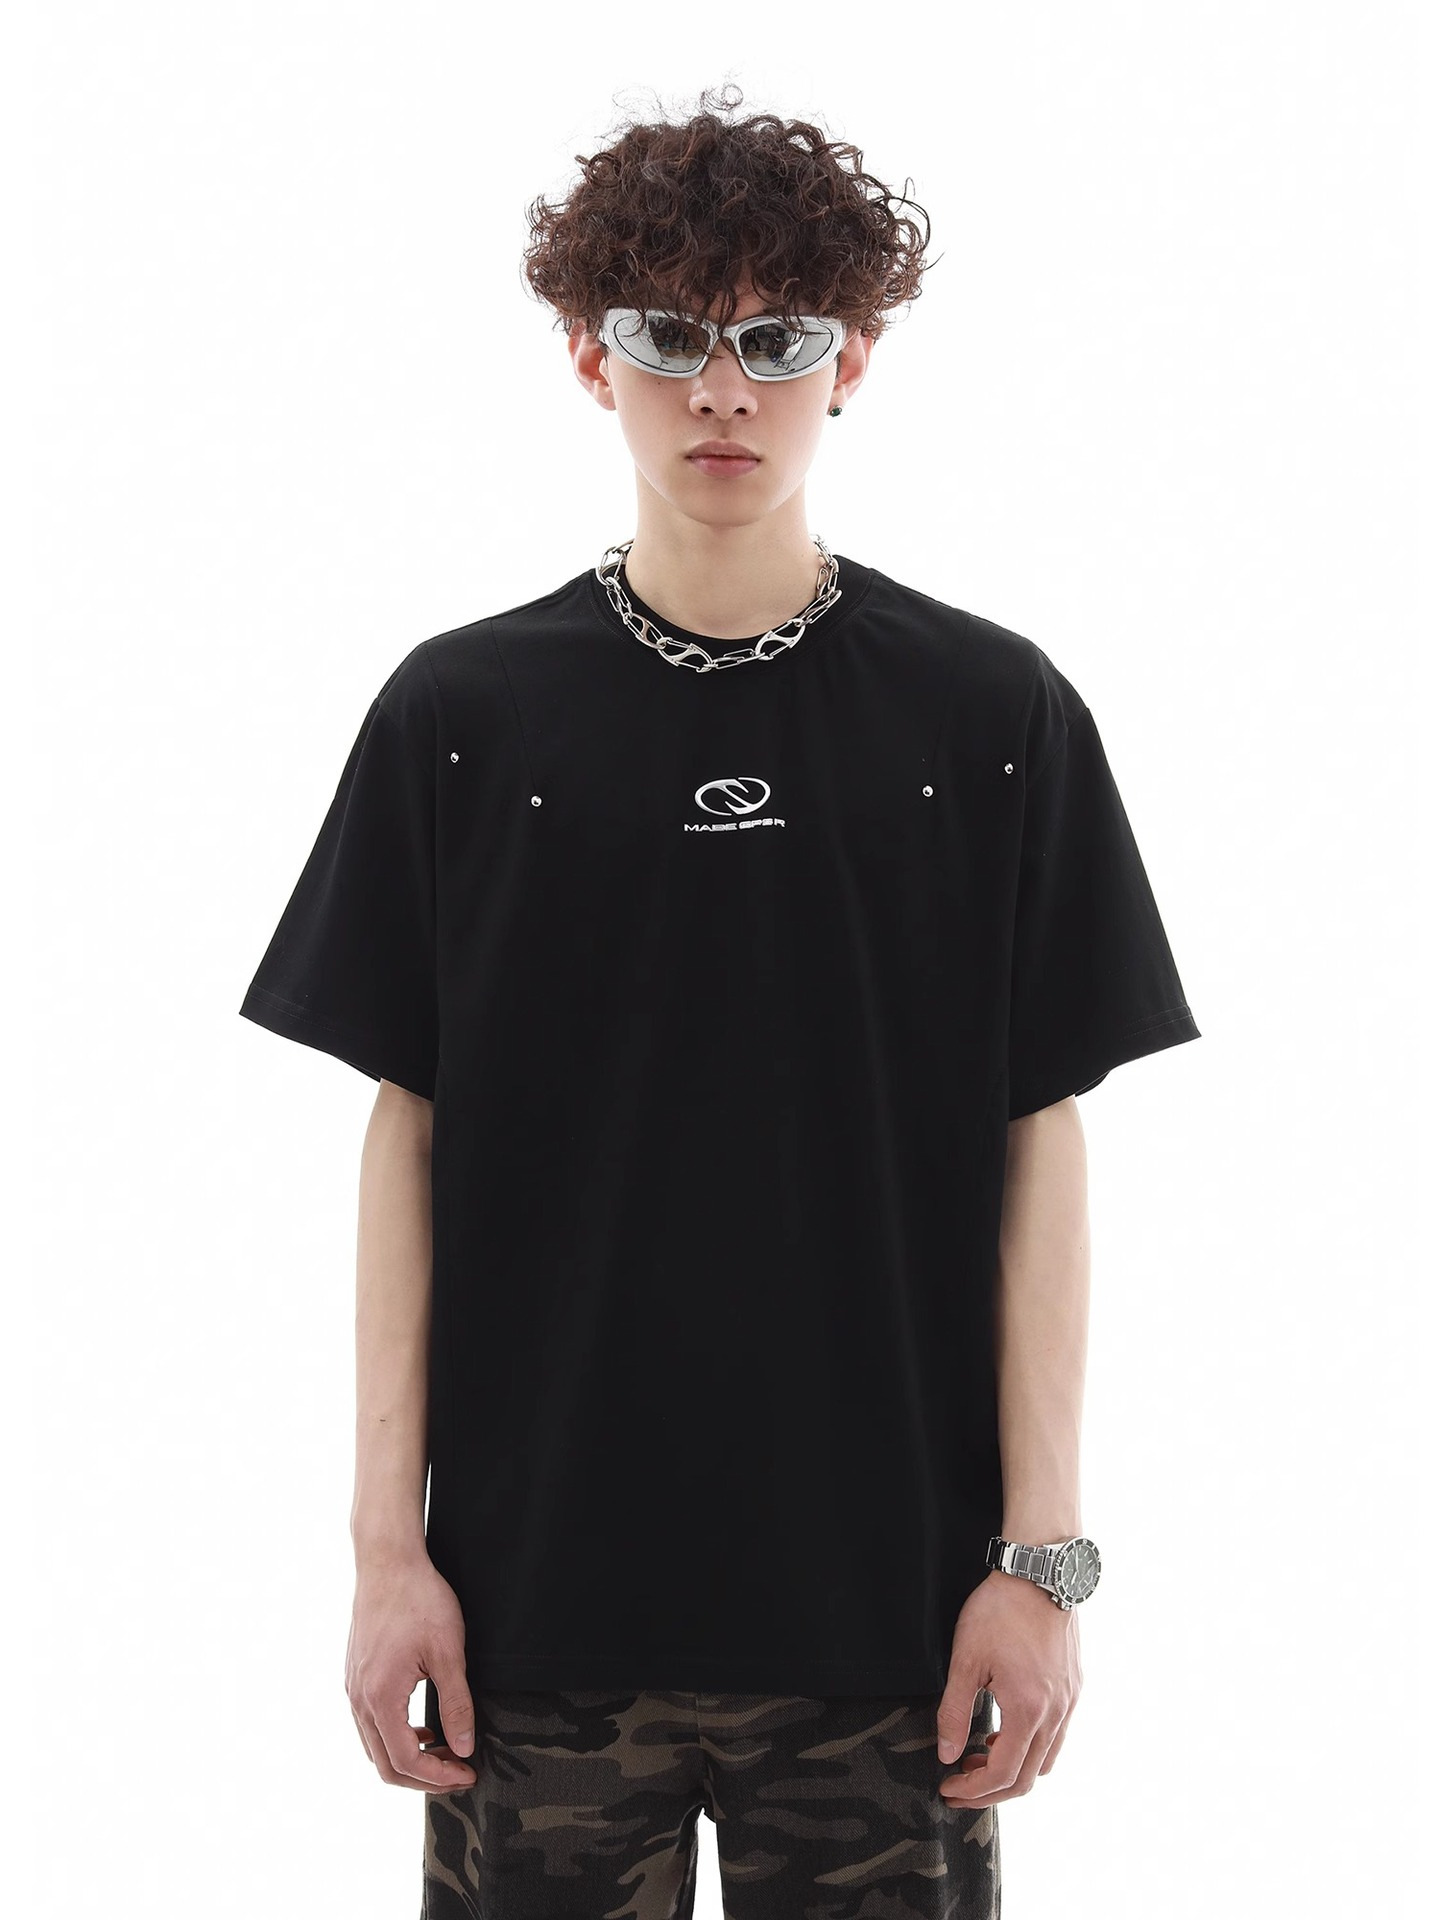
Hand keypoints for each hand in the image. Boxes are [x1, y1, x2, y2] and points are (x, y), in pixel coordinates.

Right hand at [345, 1552, 478, 1791]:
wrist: (388, 1562)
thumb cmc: (419, 1600)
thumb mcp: (448, 1652)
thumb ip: (457, 1704)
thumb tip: (465, 1749)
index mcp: (380, 1699)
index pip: (407, 1761)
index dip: (439, 1777)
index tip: (468, 1774)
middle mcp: (359, 1701)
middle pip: (385, 1765)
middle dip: (424, 1778)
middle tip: (459, 1773)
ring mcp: (353, 1689)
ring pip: (375, 1747)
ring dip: (409, 1759)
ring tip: (446, 1751)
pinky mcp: (355, 1677)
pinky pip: (370, 1725)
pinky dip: (396, 1737)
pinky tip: (423, 1727)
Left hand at [935, 1569, 1082, 1807]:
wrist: (1038, 1571)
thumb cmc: (1000, 1610)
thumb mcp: (966, 1660)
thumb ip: (955, 1711)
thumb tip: (947, 1754)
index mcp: (1029, 1710)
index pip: (1003, 1774)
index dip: (973, 1790)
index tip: (948, 1788)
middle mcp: (1056, 1713)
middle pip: (1028, 1778)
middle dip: (991, 1791)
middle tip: (960, 1786)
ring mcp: (1069, 1701)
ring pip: (1046, 1760)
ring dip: (1014, 1770)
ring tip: (979, 1758)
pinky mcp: (1073, 1687)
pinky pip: (1056, 1736)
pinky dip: (1031, 1747)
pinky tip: (1006, 1730)